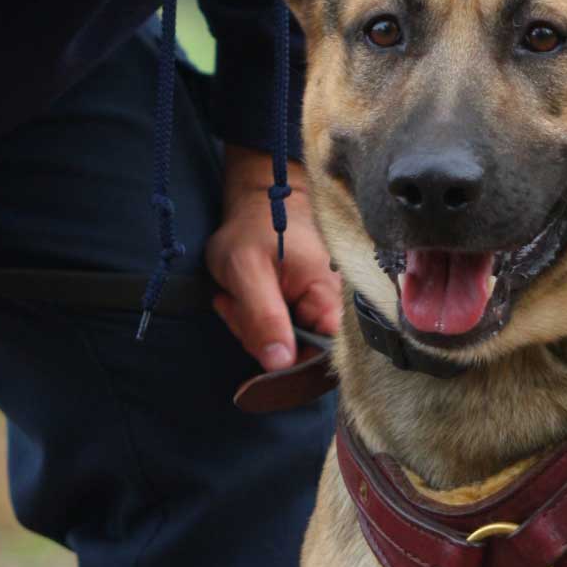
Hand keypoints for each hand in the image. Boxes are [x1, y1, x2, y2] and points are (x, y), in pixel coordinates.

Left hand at [206, 148, 341, 369]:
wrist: (258, 200)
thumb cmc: (253, 229)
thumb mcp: (247, 271)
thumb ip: (263, 318)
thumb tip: (280, 364)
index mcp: (329, 296)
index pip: (325, 356)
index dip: (291, 366)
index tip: (256, 349)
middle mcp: (333, 306)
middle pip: (300, 354)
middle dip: (258, 338)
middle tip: (232, 306)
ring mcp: (318, 307)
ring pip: (285, 345)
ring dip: (251, 329)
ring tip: (233, 297)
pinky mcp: (304, 307)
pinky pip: (280, 331)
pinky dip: (254, 321)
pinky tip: (240, 299)